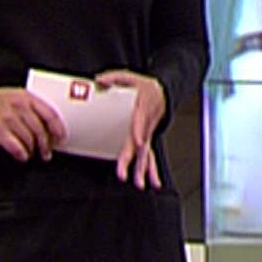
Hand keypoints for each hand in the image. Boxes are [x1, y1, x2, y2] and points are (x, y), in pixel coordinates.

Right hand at [0, 87, 66, 161]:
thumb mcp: (16, 97)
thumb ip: (33, 108)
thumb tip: (50, 127)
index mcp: (27, 97)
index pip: (50, 114)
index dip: (58, 129)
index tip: (61, 138)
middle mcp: (19, 106)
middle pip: (40, 130)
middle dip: (45, 145)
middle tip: (46, 153)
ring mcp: (7, 118)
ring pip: (28, 139)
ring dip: (32, 150)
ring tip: (31, 153)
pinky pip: (15, 146)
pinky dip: (21, 154)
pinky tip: (21, 156)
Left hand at [97, 69, 166, 188]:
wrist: (162, 92)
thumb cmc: (143, 86)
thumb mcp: (129, 76)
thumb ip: (114, 78)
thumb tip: (99, 81)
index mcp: (143, 107)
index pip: (141, 120)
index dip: (139, 130)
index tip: (139, 141)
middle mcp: (146, 124)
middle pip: (140, 143)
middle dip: (132, 159)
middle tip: (124, 173)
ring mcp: (147, 134)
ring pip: (146, 153)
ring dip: (143, 170)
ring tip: (140, 184)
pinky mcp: (145, 139)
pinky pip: (148, 156)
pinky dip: (150, 170)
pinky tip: (152, 183)